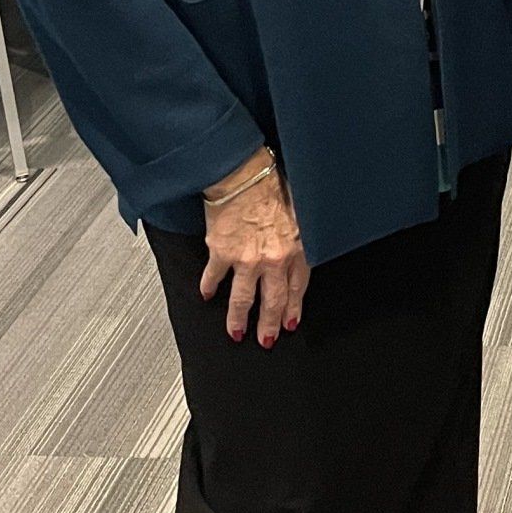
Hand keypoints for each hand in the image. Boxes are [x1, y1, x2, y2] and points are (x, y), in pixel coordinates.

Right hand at [198, 149, 308, 344]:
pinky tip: (206, 295)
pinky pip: (214, 278)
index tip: (289, 322)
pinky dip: (208, 288)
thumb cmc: (271, 184)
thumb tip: (305, 244)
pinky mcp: (221, 253)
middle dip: (269, 325)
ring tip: (236, 332)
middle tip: (266, 340)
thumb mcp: (301, 210)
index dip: (293, 308)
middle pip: (272, 301)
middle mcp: (273, 259)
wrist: (243, 173)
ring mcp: (246, 259)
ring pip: (243, 299)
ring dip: (239, 320)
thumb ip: (303, 233)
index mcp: (296, 247)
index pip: (297, 288)